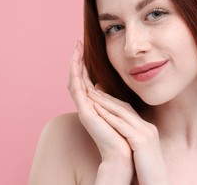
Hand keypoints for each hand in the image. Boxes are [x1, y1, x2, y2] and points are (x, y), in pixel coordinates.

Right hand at [68, 41, 131, 162]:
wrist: (123, 152)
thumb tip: (100, 85)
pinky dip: (75, 74)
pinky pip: (77, 89)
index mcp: (93, 104)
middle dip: (76, 61)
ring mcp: (84, 108)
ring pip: (74, 81)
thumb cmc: (122, 133)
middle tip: (77, 44)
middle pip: (77, 78)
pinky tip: (76, 62)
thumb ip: (107, 98)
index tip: (84, 49)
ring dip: (74, 64)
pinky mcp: (85, 111)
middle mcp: (86, 105)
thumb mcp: (116, 109)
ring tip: (76, 49)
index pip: (84, 80)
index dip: (83, 65)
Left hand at [87, 81, 169, 184]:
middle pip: (124, 107)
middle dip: (107, 97)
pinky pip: (122, 125)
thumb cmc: (147, 173)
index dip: (113, 101)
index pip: (128, 111)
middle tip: (92, 88)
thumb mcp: (140, 152)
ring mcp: (146, 133)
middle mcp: (148, 128)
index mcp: (147, 129)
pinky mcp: (141, 141)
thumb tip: (123, 139)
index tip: (99, 94)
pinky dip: (109, 116)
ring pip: (122, 113)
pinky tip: (97, 110)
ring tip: (90, 94)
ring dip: (105, 102)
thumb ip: (133, 142)